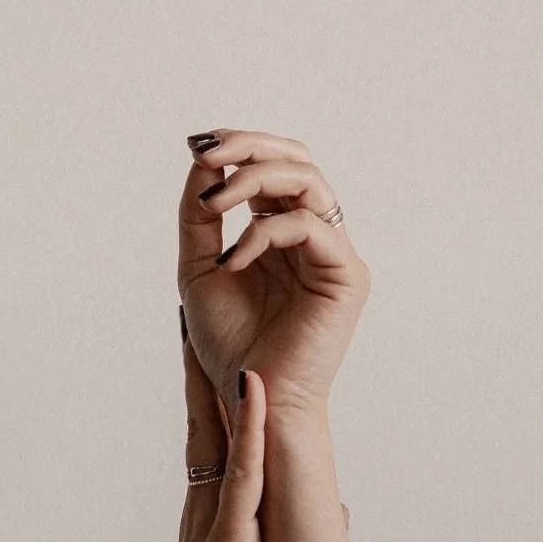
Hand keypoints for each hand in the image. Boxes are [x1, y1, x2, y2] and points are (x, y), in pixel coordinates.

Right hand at [151, 331, 266, 541]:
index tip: (202, 346)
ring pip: (217, 428)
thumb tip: (331, 512)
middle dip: (195, 364)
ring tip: (198, 327)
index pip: (209, 431)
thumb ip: (279, 532)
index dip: (206, 387)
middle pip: (203, 415)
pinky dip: (249, 426)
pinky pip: (242, 467)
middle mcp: (210, 492)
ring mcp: (220, 505)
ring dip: (212, 377)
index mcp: (214, 500)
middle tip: (184, 315)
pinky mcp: (234, 525)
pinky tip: (252, 387)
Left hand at [177, 128, 371, 423]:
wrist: (250, 397)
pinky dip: (263, 234)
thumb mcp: (199, 266)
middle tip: (207, 154)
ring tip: (214, 203)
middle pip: (298, 159)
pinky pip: (310, 227)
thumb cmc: (230, 343)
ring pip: (309, 181)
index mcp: (281, 230)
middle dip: (249, 147)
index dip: (240, 144)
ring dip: (253, 180)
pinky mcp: (346, 276)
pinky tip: (234, 261)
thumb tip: (202, 159)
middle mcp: (314, 234)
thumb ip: (200, 215)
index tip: (197, 145)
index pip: (274, 164)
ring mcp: (334, 252)